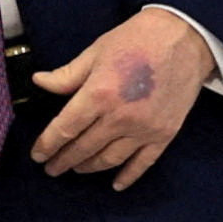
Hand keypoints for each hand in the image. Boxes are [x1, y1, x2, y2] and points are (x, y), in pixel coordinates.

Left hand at [30, 8, 214, 189]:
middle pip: (83, 149)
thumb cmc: (138, 39)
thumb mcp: (95, 52)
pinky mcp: (164, 134)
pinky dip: (127, 177)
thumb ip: (67, 75)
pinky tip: (115, 185)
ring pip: (109, 160)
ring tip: (77, 169)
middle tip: (52, 168)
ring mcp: (143, 129)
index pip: (64, 130)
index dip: (47, 146)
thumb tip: (39, 82)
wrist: (185, 36)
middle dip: (64, 161)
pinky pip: (142, 164)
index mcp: (99, 94)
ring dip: (89, 167)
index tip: (38, 156)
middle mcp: (119, 117)